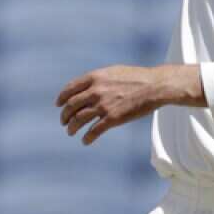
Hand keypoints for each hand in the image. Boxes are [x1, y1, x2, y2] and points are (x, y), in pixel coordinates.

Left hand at [56, 64, 202, 144]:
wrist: (155, 86)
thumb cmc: (137, 77)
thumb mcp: (113, 72)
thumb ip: (99, 79)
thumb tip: (89, 85)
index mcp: (94, 78)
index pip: (70, 89)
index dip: (62, 98)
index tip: (58, 105)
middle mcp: (95, 91)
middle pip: (71, 105)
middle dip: (65, 115)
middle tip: (64, 121)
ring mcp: (103, 105)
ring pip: (79, 119)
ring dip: (72, 127)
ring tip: (70, 132)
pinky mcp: (113, 118)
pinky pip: (94, 131)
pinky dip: (87, 137)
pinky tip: (85, 141)